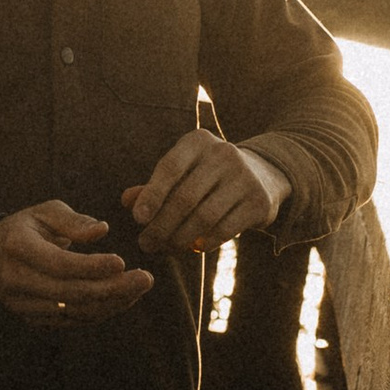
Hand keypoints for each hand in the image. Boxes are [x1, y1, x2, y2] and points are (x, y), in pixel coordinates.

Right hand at [0, 201, 154, 321]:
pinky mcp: (32, 319)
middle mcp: (17, 280)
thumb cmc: (24, 228)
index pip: (60, 264)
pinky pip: (72, 320)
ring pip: (74, 311)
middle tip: (146, 279)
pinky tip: (122, 298)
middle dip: (112, 288)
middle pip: (71, 292)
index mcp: (17, 247)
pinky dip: (100, 311)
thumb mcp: (43, 212)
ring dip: (111, 303)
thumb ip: (73, 220)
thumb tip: (102, 230)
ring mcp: (23, 304)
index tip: (123, 261)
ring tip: (139, 288)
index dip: (93, 267)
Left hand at [121, 131, 283, 255]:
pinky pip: (225, 229)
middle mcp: (223, 154)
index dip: (152, 194)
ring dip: (181, 238)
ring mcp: (245, 177)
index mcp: (198, 141)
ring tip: (167, 248)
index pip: (170, 167)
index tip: (137, 219)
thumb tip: (127, 201)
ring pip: (204, 216)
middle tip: (146, 244)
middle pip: (185, 197)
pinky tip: (193, 247)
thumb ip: (155, 185)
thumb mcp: (183, 171)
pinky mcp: (259, 201)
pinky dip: (205, 242)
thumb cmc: (208, 175)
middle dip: (162, 225)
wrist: (262, 175)